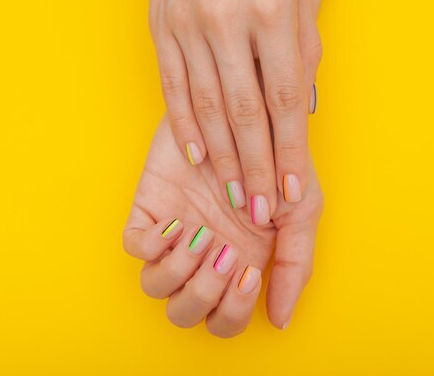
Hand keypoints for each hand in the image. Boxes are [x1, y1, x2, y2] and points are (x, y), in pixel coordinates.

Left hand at [123, 116, 322, 336]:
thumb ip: (295, 266)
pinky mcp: (150, 209)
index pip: (226, 321)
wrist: (249, 112)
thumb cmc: (276, 162)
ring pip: (155, 287)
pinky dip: (152, 244)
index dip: (233, 310)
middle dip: (204, 294)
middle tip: (224, 254)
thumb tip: (281, 320)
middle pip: (186, 313)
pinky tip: (177, 221)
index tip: (248, 272)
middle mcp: (204, 258)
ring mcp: (174, 236)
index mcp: (240, 267)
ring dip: (179, 270)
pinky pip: (133, 248)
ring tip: (201, 235)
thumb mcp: (300, 212)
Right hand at [148, 0, 324, 224]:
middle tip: (261, 208)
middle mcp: (226, 20)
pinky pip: (172, 86)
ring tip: (233, 193)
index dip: (289, 150)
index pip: (284, 99)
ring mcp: (187, 24)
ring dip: (222, 158)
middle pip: (245, 113)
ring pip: (206, 106)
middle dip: (256, 168)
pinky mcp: (161, 26)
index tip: (291, 189)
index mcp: (271, 10)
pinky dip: (185, 126)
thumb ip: (302, 51)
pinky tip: (198, 157)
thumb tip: (301, 112)